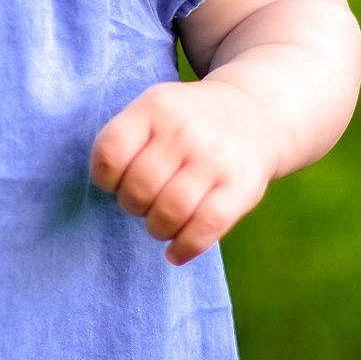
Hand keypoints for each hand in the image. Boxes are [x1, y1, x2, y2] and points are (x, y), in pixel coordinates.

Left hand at [88, 79, 276, 266]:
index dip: (105, 178)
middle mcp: (185, 130)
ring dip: (157, 229)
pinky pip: (205, 227)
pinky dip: (184, 248)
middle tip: (144, 202)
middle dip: (132, 206)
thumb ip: (128, 140)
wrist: (255, 115)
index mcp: (156, 107)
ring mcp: (215, 158)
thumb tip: (106, 187)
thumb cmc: (189, 123)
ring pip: (169, 213)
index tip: (116, 182)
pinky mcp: (242, 187)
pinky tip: (175, 253)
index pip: (110, 152)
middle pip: (138, 188)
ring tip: (161, 224)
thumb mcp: (156, 109)